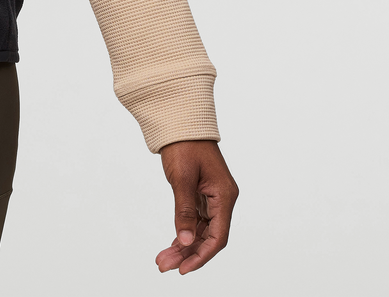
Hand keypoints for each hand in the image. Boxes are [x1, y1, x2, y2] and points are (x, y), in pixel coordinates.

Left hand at [155, 140, 237, 274]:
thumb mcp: (182, 178)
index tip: (183, 269)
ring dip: (184, 246)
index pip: (218, 237)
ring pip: (201, 231)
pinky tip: (173, 244)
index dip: (202, 256)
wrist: (179, 120)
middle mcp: (222, 199)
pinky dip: (185, 233)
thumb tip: (186, 241)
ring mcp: (212, 197)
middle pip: (209, 237)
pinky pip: (196, 220)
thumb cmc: (183, 144)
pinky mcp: (201, 194)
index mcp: (224, 195)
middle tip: (164, 265)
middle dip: (188, 254)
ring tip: (163, 259)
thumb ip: (185, 211)